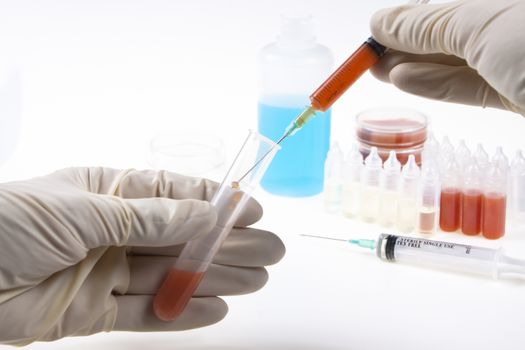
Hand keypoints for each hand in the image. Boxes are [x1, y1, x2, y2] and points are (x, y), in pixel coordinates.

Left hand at [0, 167, 284, 344]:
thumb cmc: (7, 223)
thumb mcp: (82, 210)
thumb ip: (146, 217)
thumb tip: (202, 213)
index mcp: (106, 193)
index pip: (171, 194)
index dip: (212, 201)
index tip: (249, 209)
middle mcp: (110, 231)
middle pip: (180, 239)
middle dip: (226, 243)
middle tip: (271, 250)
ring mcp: (104, 272)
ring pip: (169, 277)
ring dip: (214, 279)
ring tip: (257, 281)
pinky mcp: (93, 313)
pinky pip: (145, 314)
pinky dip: (180, 313)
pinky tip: (216, 308)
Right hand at [369, 0, 524, 115]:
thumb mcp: (480, 25)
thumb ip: (428, 26)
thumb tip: (383, 23)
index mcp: (504, 1)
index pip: (442, 9)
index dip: (406, 19)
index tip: (375, 31)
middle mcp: (507, 29)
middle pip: (446, 36)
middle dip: (404, 46)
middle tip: (370, 57)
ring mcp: (511, 63)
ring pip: (453, 63)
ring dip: (412, 68)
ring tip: (378, 71)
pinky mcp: (513, 95)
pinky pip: (466, 87)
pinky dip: (433, 85)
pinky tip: (403, 81)